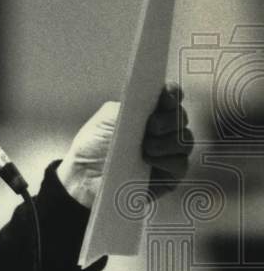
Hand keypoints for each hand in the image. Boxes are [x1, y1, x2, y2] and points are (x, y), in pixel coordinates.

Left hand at [57, 84, 192, 208]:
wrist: (84, 175)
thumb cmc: (94, 145)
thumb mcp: (107, 118)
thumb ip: (131, 105)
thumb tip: (154, 96)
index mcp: (148, 113)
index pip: (170, 98)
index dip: (172, 94)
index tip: (167, 95)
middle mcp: (162, 131)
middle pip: (180, 118)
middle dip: (169, 119)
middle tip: (152, 125)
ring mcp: (167, 153)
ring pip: (185, 141)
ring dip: (167, 141)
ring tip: (146, 146)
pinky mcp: (169, 176)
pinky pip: (180, 165)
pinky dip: (167, 160)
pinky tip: (150, 160)